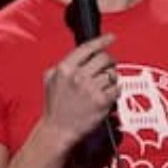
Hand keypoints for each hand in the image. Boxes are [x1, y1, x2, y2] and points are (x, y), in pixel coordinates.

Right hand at [41, 34, 119, 149]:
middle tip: (108, 66)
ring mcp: (91, 89)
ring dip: (111, 77)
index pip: (88, 47)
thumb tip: (81, 54)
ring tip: (104, 84)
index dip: (102, 40)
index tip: (111, 37)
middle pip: (104, 58)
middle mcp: (78, 76)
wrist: (57, 130)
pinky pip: (117, 88)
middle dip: (109, 61)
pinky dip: (115, 90)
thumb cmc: (54, 106)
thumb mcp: (50, 78)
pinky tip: (107, 95)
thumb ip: (64, 63)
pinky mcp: (102, 101)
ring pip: (112, 73)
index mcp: (65, 68)